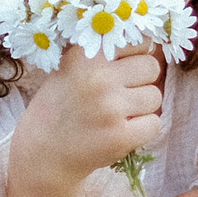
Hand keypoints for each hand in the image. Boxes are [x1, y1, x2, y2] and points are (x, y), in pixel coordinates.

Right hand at [11, 49, 165, 192]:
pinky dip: (143, 130)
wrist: (42, 154)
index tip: (123, 69)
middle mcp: (99, 77)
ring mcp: (111, 108)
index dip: (135, 56)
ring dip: (142, 107)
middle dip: (141, 81)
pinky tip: (121, 131)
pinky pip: (155, 124)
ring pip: (155, 96)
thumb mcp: (68, 67)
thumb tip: (151, 44)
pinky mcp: (120, 136)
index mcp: (86, 55)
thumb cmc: (59, 107)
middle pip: (151, 67)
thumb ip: (102, 53)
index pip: (138, 42)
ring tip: (117, 115)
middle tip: (121, 95)